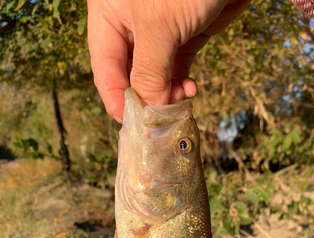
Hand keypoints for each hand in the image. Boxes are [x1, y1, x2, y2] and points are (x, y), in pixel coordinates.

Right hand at [87, 0, 249, 119]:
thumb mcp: (159, 27)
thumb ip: (148, 72)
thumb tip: (147, 112)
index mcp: (109, 16)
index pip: (105, 68)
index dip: (116, 99)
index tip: (132, 124)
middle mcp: (130, 26)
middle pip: (129, 76)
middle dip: (144, 99)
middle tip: (159, 119)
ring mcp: (159, 33)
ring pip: (154, 77)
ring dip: (166, 95)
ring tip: (180, 100)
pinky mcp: (185, 36)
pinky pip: (176, 70)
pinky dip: (181, 86)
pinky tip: (189, 91)